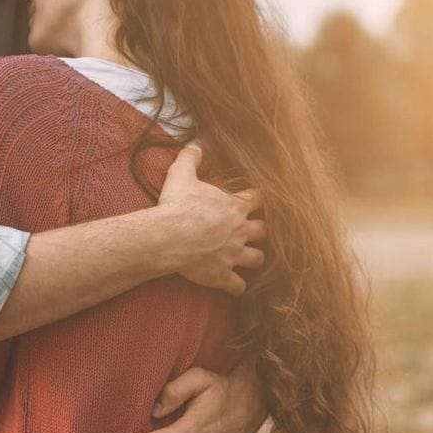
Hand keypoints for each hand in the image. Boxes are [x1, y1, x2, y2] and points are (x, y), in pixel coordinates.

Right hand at [158, 144, 266, 295]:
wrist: (169, 237)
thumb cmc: (177, 205)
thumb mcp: (181, 174)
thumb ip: (190, 158)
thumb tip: (195, 145)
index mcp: (234, 207)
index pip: (257, 199)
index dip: (256, 198)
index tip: (254, 199)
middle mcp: (240, 231)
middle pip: (263, 230)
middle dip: (260, 230)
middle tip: (252, 230)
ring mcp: (233, 255)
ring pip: (257, 259)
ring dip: (254, 258)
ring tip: (249, 257)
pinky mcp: (222, 275)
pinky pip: (238, 286)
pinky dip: (237, 287)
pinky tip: (235, 287)